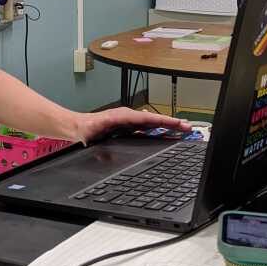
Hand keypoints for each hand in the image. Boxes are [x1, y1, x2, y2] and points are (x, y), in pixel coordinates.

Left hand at [72, 107, 191, 145]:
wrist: (78, 127)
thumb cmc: (86, 129)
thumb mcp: (93, 132)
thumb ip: (102, 136)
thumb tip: (112, 149)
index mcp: (123, 116)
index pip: (148, 119)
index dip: (164, 122)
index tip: (177, 124)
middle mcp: (129, 116)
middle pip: (154, 120)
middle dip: (172, 123)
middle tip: (189, 127)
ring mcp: (130, 121)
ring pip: (153, 123)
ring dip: (168, 126)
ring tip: (183, 129)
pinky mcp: (129, 127)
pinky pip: (147, 127)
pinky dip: (159, 129)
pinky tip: (167, 133)